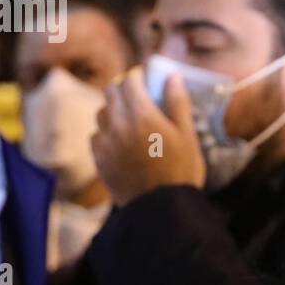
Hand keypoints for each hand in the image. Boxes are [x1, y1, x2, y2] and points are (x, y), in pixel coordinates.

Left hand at [92, 68, 205, 205]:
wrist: (161, 209)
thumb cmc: (181, 170)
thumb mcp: (187, 135)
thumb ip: (177, 102)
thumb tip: (171, 76)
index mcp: (143, 115)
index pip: (129, 80)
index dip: (137, 76)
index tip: (145, 79)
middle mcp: (119, 125)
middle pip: (110, 92)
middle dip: (123, 89)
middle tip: (137, 96)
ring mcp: (106, 143)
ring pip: (101, 113)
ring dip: (113, 109)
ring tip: (129, 120)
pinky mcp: (99, 159)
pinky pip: (96, 135)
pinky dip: (106, 132)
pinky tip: (121, 141)